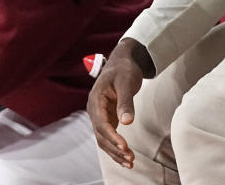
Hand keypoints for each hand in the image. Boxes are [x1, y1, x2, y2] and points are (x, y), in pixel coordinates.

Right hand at [86, 40, 147, 168]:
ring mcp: (99, 115)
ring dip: (115, 152)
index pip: (101, 123)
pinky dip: (116, 147)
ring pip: (103, 139)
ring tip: (130, 162)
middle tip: (130, 159)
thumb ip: (126, 102)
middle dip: (115, 149)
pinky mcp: (107, 118)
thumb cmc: (124, 69)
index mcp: (95, 99)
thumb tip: (127, 122)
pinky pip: (109, 136)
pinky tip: (126, 156)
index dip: (112, 136)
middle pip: (101, 135)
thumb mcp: (126, 83)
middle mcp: (94, 109)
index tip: (124, 146)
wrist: (122, 62)